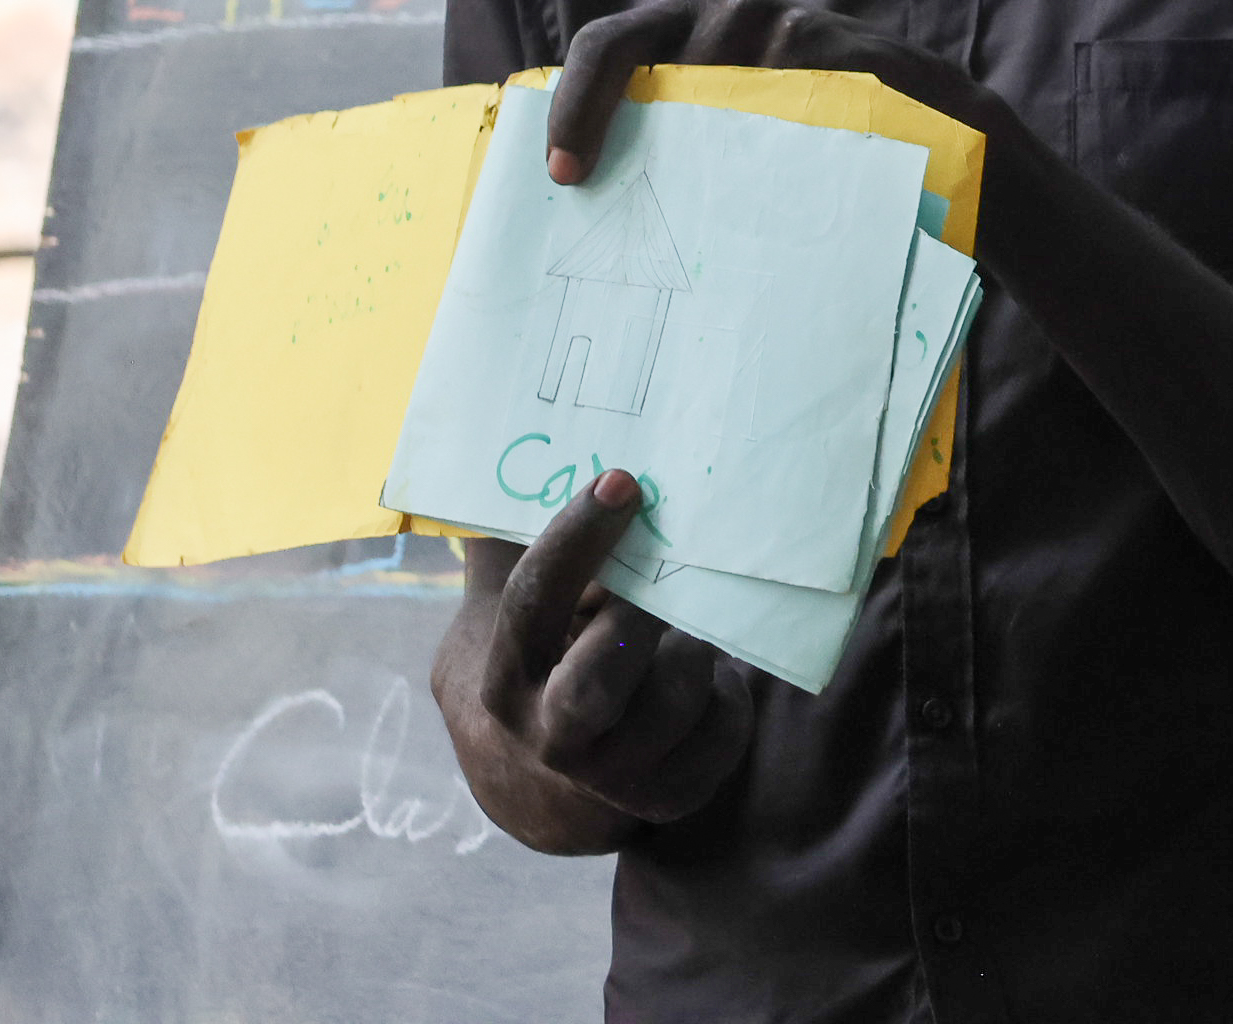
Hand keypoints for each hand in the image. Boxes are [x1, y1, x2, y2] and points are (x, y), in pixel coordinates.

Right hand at [461, 470, 753, 828]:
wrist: (539, 777)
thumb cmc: (545, 650)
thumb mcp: (522, 603)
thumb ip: (526, 536)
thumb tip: (549, 432)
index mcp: (504, 675)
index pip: (533, 603)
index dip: (577, 540)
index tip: (623, 481)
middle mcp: (548, 736)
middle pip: (596, 683)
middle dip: (640, 618)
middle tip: (670, 571)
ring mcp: (611, 779)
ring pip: (675, 700)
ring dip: (693, 645)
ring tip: (686, 623)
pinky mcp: (669, 800)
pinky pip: (723, 732)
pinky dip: (728, 691)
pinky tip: (705, 674)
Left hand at [544, 0, 1011, 186]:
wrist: (935, 120)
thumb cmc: (815, 122)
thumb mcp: (740, 104)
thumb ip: (682, 114)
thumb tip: (588, 174)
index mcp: (695, 18)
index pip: (608, 45)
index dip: (573, 104)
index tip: (562, 172)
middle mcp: (729, 11)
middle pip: (635, 58)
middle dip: (599, 124)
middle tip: (581, 190)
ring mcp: (779, 28)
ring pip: (697, 100)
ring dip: (683, 158)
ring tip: (692, 210)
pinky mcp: (824, 55)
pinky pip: (759, 119)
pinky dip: (745, 163)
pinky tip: (757, 198)